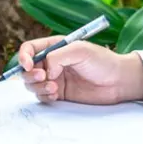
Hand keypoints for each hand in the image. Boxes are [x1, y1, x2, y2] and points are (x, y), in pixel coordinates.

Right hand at [16, 38, 142, 104]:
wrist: (118, 82)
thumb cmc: (103, 61)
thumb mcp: (79, 50)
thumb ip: (57, 57)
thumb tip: (45, 71)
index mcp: (55, 47)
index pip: (30, 49)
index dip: (24, 56)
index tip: (28, 65)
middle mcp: (52, 63)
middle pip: (27, 69)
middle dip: (30, 74)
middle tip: (44, 77)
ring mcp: (55, 79)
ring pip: (32, 84)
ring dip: (37, 86)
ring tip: (54, 87)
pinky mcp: (60, 94)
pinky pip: (42, 96)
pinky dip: (44, 96)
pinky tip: (56, 95)